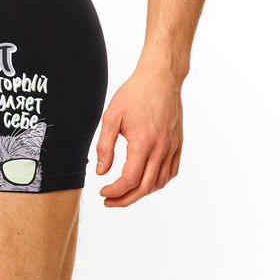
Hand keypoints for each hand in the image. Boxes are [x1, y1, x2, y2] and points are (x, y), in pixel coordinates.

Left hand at [94, 62, 182, 207]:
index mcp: (143, 143)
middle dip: (125, 199)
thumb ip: (105, 146)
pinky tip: (146, 181)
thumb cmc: (135, 94)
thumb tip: (101, 171)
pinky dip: (158, 182)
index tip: (103, 192)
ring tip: (125, 193)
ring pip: (159, 183)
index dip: (114, 191)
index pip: (129, 180)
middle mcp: (161, 149)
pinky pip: (171, 172)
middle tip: (110, 201)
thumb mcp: (111, 117)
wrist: (161, 78)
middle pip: (144, 187)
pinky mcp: (178, 144)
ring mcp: (172, 147)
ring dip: (141, 193)